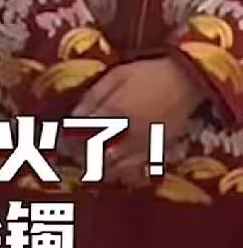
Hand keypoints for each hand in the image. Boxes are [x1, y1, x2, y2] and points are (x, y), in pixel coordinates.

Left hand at [72, 55, 203, 183]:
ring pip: (112, 169)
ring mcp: (142, 146)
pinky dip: (119, 174)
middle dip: (79, 157)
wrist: (187, 80)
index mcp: (113, 112)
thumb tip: (72, 117)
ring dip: (96, 168)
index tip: (61, 141)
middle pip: (93, 156)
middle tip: (71, 154)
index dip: (67, 141)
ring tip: (88, 163)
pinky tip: (111, 169)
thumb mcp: (116, 76)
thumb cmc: (148, 74)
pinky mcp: (156, 152)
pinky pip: (133, 171)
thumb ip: (93, 97)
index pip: (81, 136)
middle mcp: (126, 134)